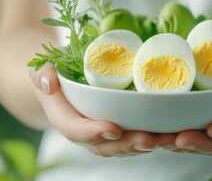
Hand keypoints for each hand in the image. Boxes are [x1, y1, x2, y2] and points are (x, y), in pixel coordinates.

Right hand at [29, 63, 157, 156]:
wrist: (63, 76)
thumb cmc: (54, 70)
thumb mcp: (41, 66)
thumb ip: (41, 73)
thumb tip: (48, 81)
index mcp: (63, 117)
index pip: (74, 130)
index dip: (93, 132)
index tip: (113, 129)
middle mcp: (84, 130)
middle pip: (104, 145)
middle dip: (127, 145)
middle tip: (149, 139)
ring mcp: (102, 131)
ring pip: (122, 145)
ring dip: (144, 145)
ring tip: (166, 139)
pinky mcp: (118, 126)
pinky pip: (133, 135)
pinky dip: (151, 136)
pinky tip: (170, 133)